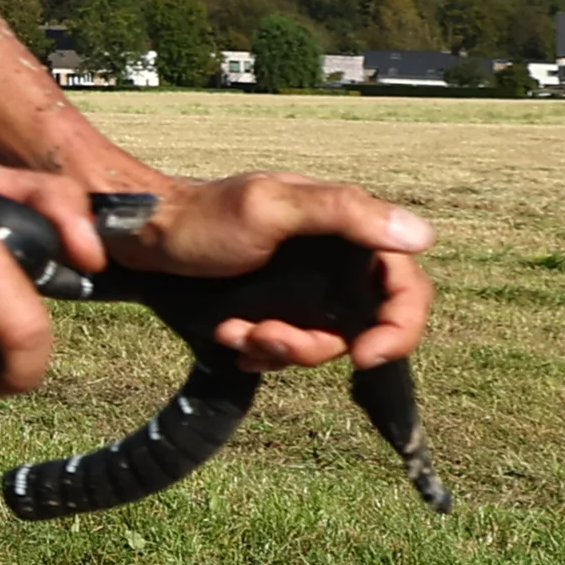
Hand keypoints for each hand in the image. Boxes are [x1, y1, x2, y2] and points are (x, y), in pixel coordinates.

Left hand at [100, 173, 432, 370]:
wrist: (143, 234)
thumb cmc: (203, 215)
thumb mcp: (269, 208)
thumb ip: (343, 214)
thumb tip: (421, 236)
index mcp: (348, 230)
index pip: (406, 286)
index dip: (401, 327)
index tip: (364, 355)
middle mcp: (336, 262)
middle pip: (367, 326)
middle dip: (320, 345)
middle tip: (269, 338)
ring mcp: (308, 288)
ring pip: (325, 344)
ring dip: (282, 348)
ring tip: (236, 331)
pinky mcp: (278, 308)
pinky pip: (290, 347)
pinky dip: (262, 349)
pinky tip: (229, 334)